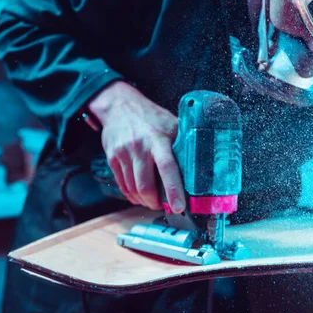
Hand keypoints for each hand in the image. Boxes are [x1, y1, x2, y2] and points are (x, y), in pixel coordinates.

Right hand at [88, 81, 185, 211]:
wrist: (120, 105)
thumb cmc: (151, 117)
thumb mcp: (172, 125)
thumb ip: (182, 144)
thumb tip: (200, 166)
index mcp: (158, 139)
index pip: (167, 168)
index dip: (174, 190)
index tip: (179, 206)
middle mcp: (139, 147)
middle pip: (145, 186)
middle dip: (155, 203)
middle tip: (165, 206)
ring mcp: (123, 154)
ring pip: (133, 189)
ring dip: (144, 201)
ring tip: (153, 201)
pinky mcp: (112, 159)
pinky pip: (122, 185)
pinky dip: (132, 195)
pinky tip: (139, 196)